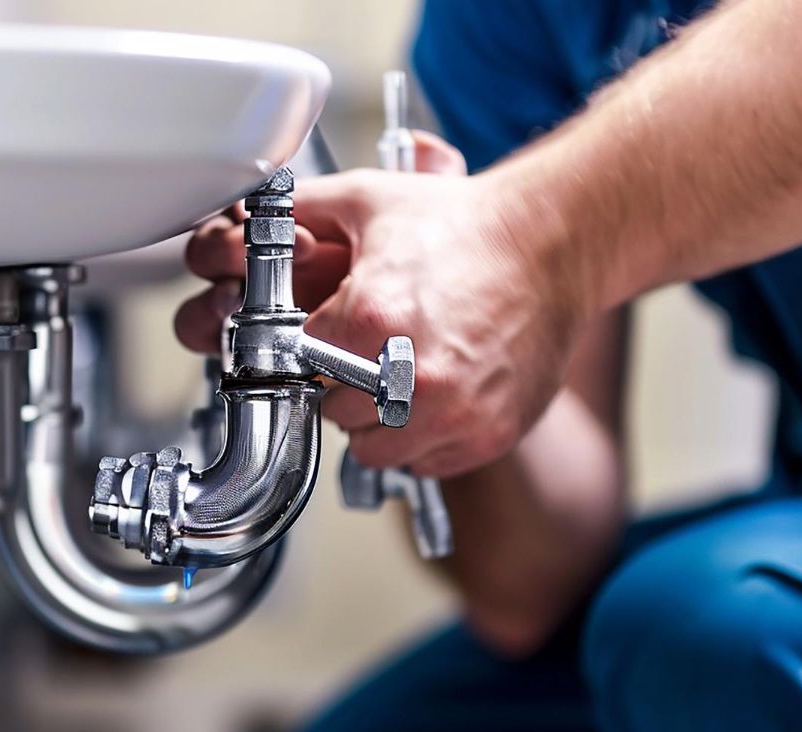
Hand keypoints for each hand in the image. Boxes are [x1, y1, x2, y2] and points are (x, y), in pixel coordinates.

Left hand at [176, 132, 591, 477]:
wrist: (554, 243)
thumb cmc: (465, 224)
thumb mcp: (369, 200)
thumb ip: (298, 212)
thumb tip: (248, 221)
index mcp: (370, 319)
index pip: (300, 365)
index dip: (310, 349)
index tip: (327, 337)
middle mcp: (410, 374)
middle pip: (331, 412)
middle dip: (339, 385)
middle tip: (366, 353)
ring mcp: (452, 412)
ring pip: (373, 449)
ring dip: (375, 421)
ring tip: (397, 376)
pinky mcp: (485, 435)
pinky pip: (423, 461)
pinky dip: (420, 437)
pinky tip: (433, 393)